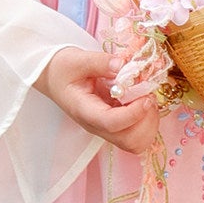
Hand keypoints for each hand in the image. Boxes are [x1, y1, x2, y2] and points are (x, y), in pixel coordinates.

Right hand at [36, 45, 162, 154]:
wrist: (54, 76)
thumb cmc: (63, 68)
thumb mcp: (77, 59)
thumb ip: (101, 62)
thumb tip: (124, 66)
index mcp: (85, 110)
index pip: (111, 123)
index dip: (134, 113)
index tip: (145, 96)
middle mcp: (96, 126)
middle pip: (128, 141)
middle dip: (146, 120)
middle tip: (147, 95)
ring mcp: (106, 129)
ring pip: (136, 143)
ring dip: (149, 123)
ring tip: (146, 98)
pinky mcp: (116, 126)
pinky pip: (138, 135)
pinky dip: (148, 122)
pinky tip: (143, 102)